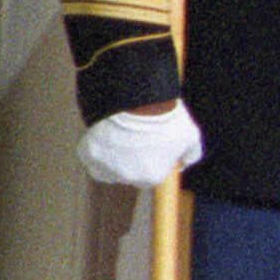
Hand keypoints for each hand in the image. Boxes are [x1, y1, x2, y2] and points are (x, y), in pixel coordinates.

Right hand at [81, 103, 202, 187]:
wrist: (137, 102)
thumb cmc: (165, 119)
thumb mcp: (191, 137)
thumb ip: (192, 155)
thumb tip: (184, 163)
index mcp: (151, 177)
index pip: (150, 177)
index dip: (149, 162)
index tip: (149, 148)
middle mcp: (126, 177)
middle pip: (128, 174)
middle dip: (131, 161)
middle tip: (134, 139)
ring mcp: (105, 166)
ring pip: (107, 168)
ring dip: (112, 157)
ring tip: (119, 137)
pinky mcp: (87, 154)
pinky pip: (90, 156)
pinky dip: (95, 149)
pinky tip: (104, 136)